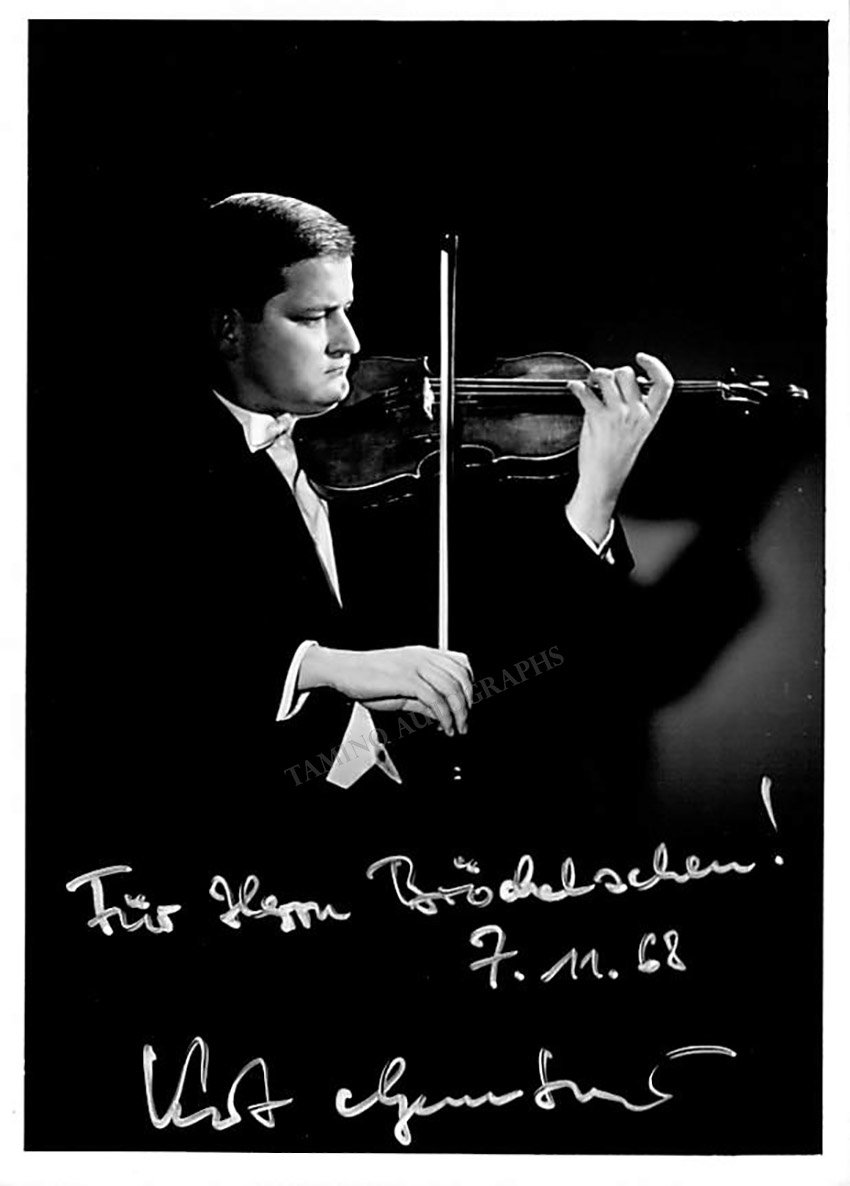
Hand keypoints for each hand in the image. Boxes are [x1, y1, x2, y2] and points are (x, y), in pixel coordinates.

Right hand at [298, 645, 472, 735]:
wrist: (341, 670)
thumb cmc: (366, 677)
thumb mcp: (400, 689)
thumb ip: (422, 701)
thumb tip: (441, 714)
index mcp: (423, 654)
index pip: (460, 664)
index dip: (469, 687)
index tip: (467, 707)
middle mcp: (422, 656)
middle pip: (461, 676)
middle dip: (467, 703)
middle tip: (464, 722)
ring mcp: (415, 665)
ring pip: (451, 688)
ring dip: (459, 712)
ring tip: (456, 728)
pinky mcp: (406, 678)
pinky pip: (435, 698)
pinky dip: (444, 716)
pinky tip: (443, 726)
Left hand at [566, 352, 673, 542]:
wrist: (604, 478)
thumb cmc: (617, 458)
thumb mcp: (637, 431)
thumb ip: (635, 407)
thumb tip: (627, 383)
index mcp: (650, 417)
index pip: (664, 384)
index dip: (655, 365)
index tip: (642, 359)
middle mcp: (636, 413)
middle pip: (627, 374)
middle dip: (614, 372)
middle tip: (605, 379)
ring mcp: (617, 414)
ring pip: (606, 377)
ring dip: (594, 376)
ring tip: (589, 382)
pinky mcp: (597, 418)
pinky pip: (585, 391)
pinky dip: (576, 386)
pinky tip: (575, 388)